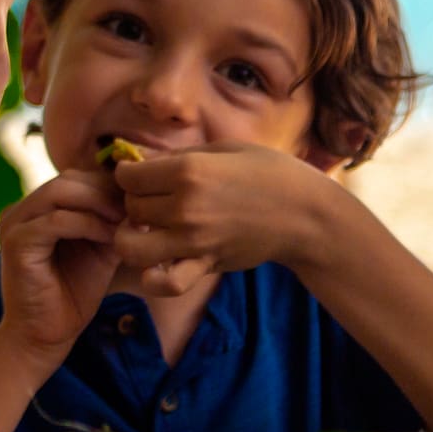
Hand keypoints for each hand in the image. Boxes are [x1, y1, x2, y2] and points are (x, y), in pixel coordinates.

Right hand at [0, 170, 124, 366]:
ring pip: (60, 192)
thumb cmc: (73, 294)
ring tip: (126, 220)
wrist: (46, 336)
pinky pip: (56, 220)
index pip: (75, 178)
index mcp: (38, 209)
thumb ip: (113, 222)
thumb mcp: (100, 249)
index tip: (140, 199)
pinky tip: (111, 236)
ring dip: (99, 204)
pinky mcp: (16, 242)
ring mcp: (14, 223)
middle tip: (137, 207)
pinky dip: (88, 224)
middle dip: (105, 191)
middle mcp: (22, 210)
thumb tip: (143, 198)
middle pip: (68, 179)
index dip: (108, 184)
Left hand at [110, 144, 335, 295]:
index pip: (127, 175)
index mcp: (188, 171)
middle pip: (130, 207)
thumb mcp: (222, 149)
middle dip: (135, 200)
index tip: (140, 172)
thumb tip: (137, 158)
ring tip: (148, 228)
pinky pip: (165, 283)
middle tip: (153, 198)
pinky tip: (157, 264)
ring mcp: (193, 241)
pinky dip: (153, 278)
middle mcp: (185, 207)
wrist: (305, 214)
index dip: (128, 172)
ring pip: (131, 246)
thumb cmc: (268, 172)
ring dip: (132, 237)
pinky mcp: (205, 265)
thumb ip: (177, 156)